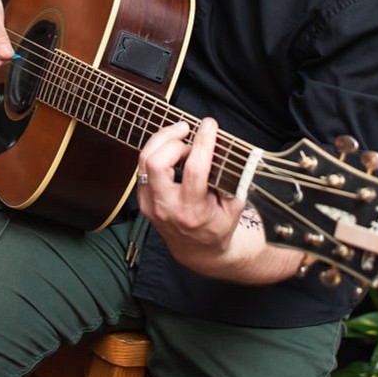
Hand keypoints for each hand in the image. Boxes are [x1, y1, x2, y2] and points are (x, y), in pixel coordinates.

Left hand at [136, 118, 244, 262]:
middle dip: (172, 140)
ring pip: (144, 161)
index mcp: (192, 212)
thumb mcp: (234, 206)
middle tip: (189, 131)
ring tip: (180, 134)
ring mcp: (150, 204)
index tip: (209, 125)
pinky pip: (142, 166)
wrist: (197, 251)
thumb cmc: (219, 225)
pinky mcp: (143, 199)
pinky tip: (172, 146)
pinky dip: (156, 150)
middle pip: (157, 163)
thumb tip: (225, 146)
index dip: (202, 142)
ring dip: (161, 140)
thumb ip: (232, 178)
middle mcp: (166, 208)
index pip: (194, 170)